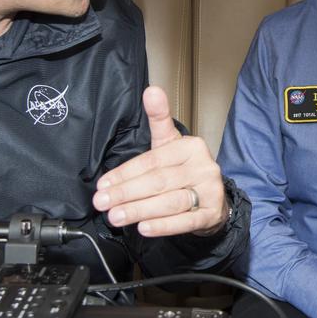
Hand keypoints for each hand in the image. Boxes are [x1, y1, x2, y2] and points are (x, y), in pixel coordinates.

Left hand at [93, 86, 227, 236]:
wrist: (214, 199)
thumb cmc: (184, 170)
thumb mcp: (170, 143)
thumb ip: (158, 119)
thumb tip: (151, 90)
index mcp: (191, 146)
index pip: (152, 161)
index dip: (126, 173)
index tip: (103, 184)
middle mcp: (203, 167)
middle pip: (159, 181)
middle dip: (127, 193)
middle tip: (102, 202)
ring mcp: (210, 191)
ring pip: (170, 202)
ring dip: (140, 210)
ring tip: (116, 216)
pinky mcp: (212, 213)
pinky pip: (185, 221)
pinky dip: (163, 225)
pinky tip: (143, 228)